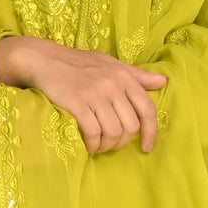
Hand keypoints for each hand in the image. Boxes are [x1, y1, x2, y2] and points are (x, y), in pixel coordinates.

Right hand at [0, 36, 167, 154]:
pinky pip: (94, 134)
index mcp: (124, 76)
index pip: (147, 110)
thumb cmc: (78, 63)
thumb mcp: (110, 64)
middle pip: (131, 127)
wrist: (43, 59)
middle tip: (109, 143)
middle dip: (121, 142)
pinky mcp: (78, 104)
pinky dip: (92, 145)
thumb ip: (136, 75)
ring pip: (114, 133)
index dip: (151, 133)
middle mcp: (114, 84)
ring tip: (97, 144)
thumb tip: (163, 81)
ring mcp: (96, 94)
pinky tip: (86, 144)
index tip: (146, 147)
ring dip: (106, 145)